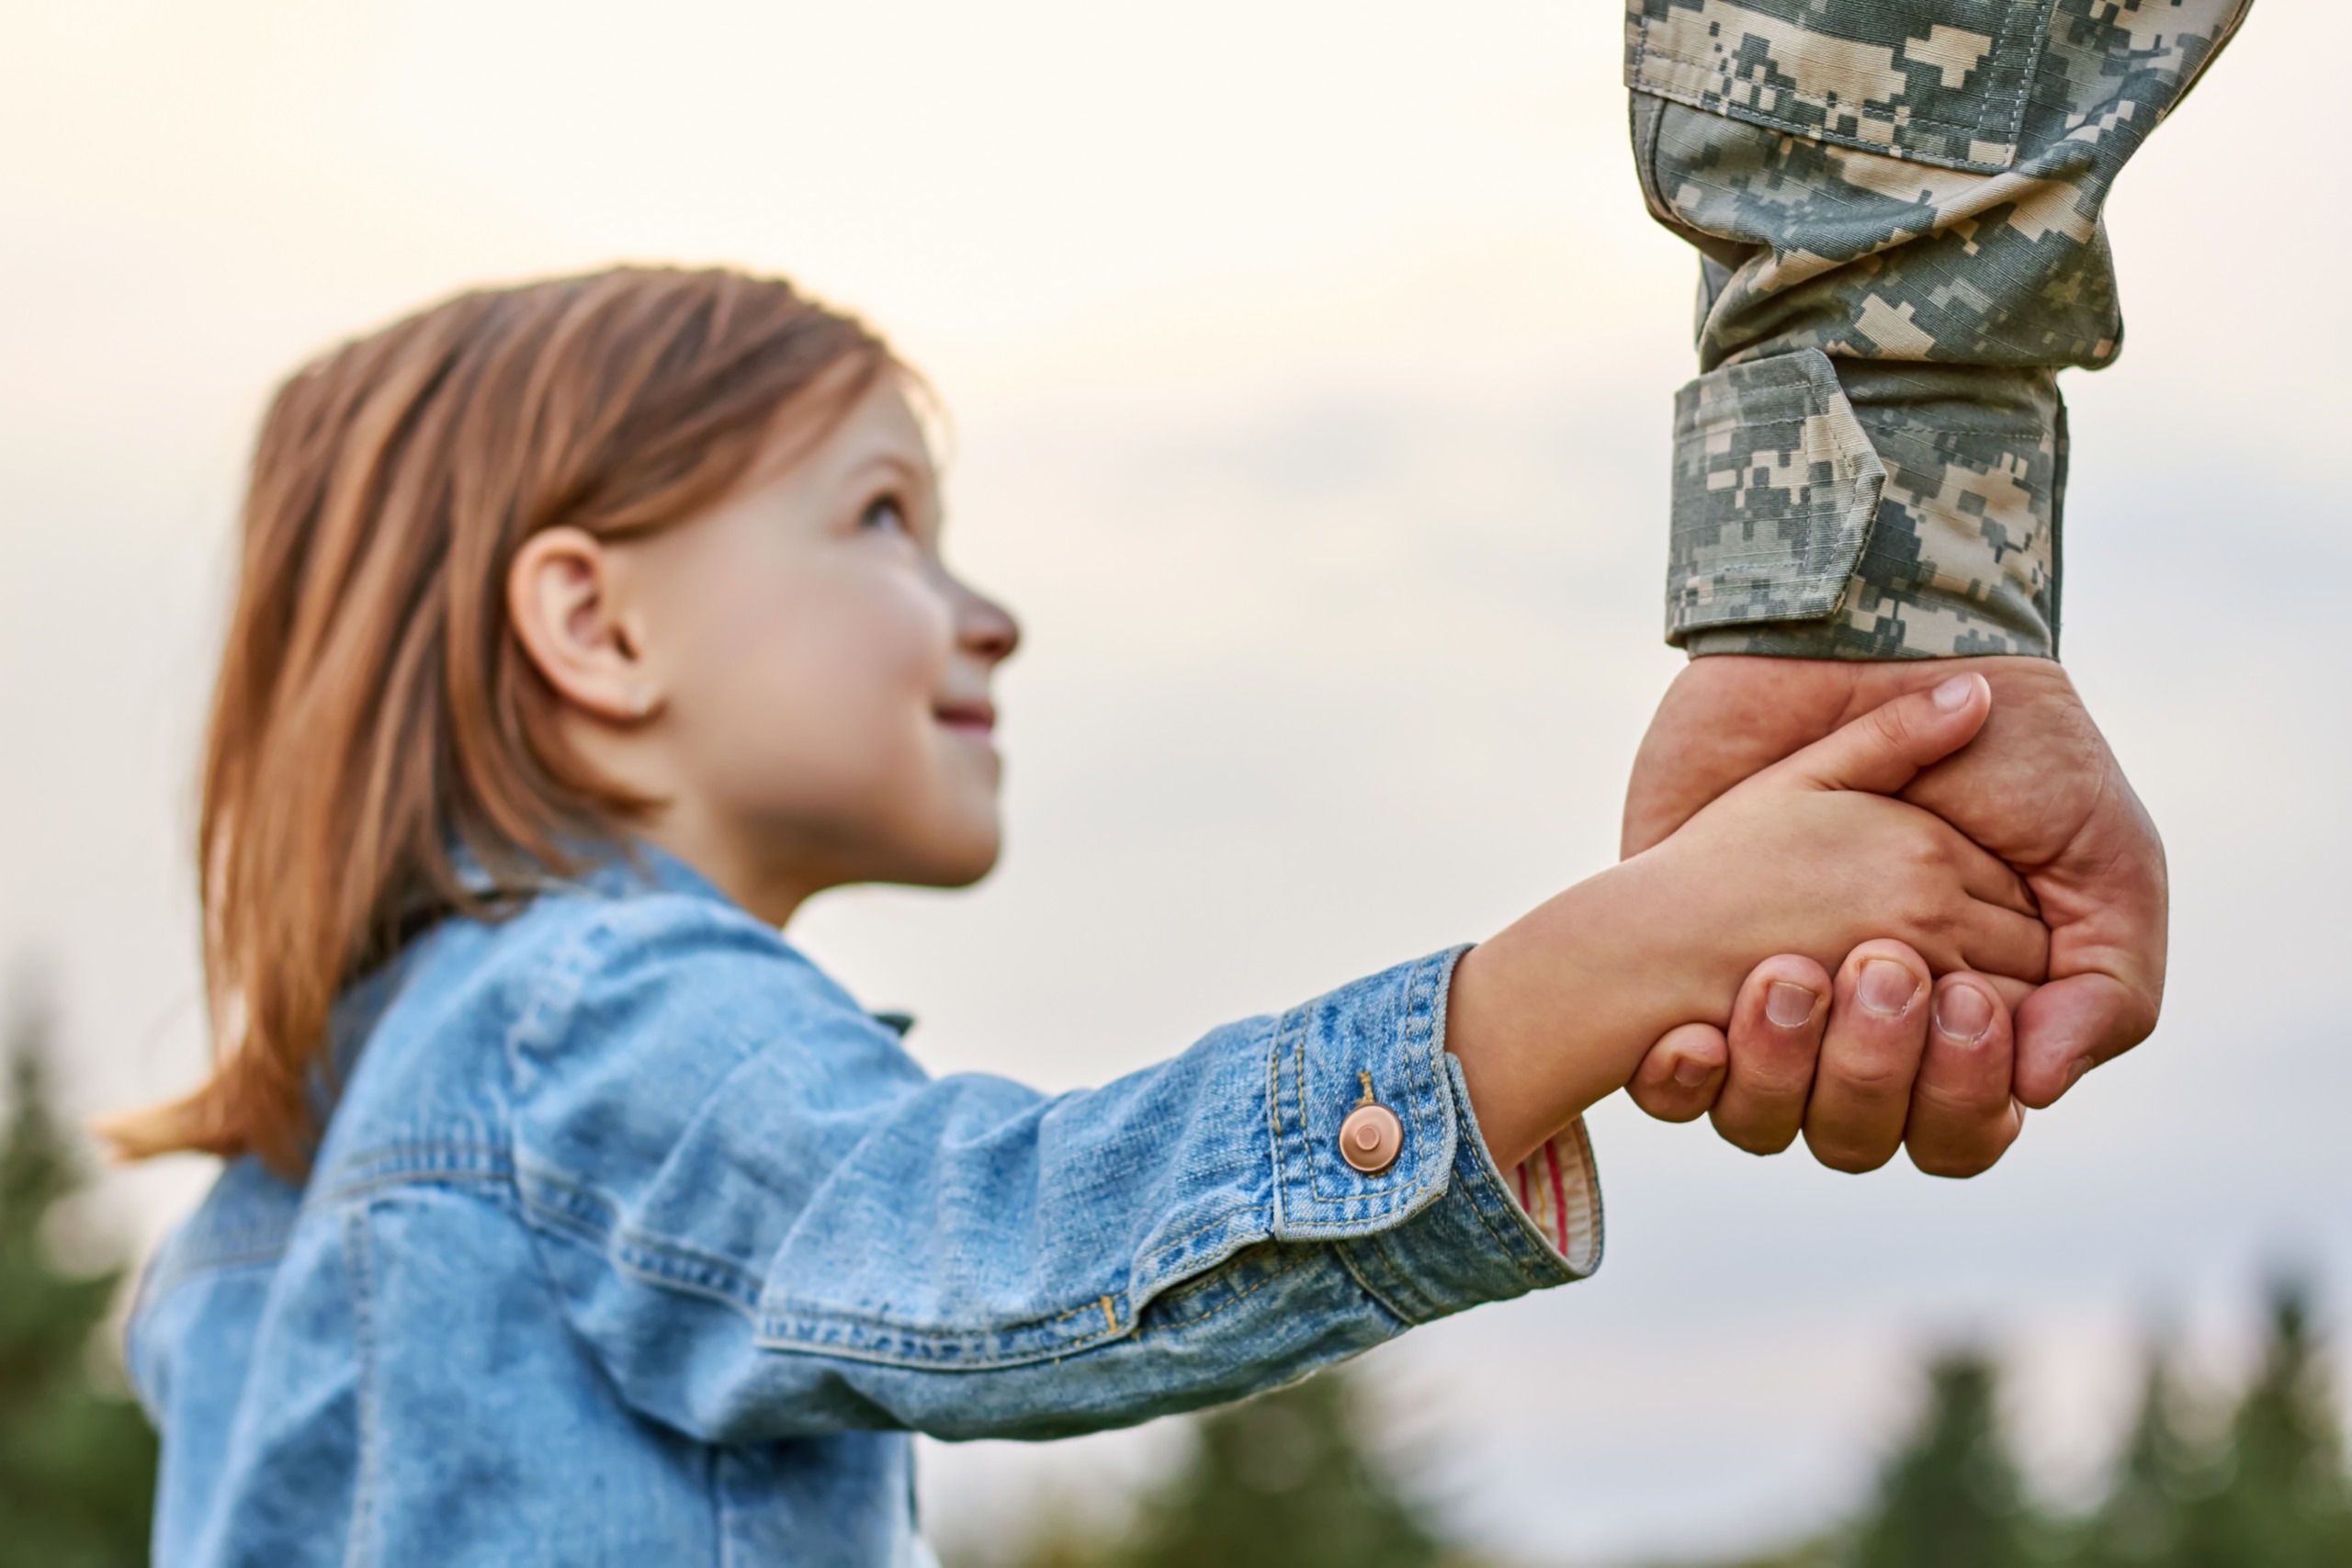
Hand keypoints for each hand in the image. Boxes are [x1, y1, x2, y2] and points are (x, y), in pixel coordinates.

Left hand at [1448, 674, 2044, 1170]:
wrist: (1879, 645)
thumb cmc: (2011, 748)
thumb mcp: (2101, 853)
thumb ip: (2108, 982)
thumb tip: (2038, 1090)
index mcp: (1959, 1020)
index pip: (1957, 1130)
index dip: (1956, 1094)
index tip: (1963, 1000)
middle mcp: (1859, 1029)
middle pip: (1860, 1136)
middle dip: (1871, 1076)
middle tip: (1881, 966)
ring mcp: (1767, 1004)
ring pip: (1765, 1121)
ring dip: (1779, 1070)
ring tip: (1785, 974)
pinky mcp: (1678, 971)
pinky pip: (1670, 1083)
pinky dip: (1678, 1079)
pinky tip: (1686, 1034)